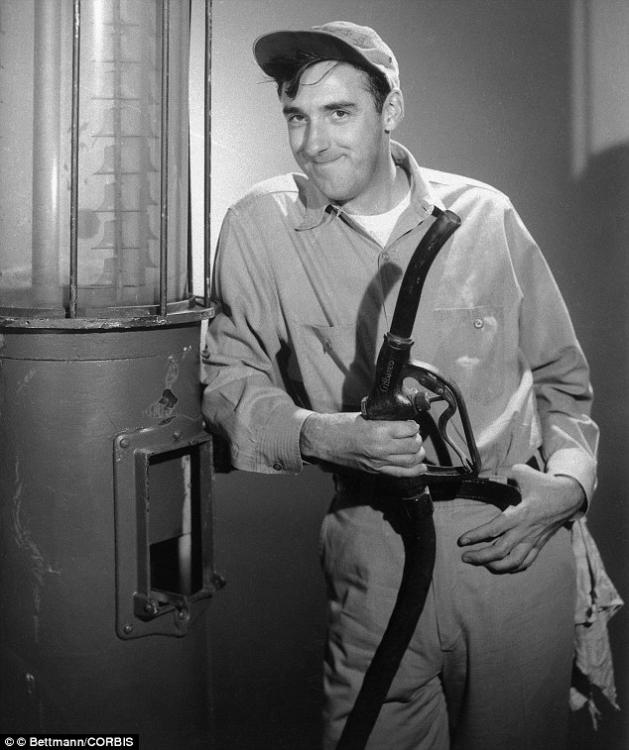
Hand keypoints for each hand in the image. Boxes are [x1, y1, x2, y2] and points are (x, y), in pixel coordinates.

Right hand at [299, 412, 425, 476]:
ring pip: (412, 460)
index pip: (409, 429)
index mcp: (378, 431)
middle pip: (414, 445)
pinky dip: (415, 470)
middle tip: (412, 433)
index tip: (411, 423)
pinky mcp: (376, 471)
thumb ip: (385, 420)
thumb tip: (402, 420)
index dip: (413, 425)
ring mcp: (379, 462)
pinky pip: (402, 473)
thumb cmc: (340, 425)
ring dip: (417, 452)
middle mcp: (381, 449)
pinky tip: (420, 466)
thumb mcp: (365, 415)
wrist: (323, 440)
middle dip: (417, 438)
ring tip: (413, 446)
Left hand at [457, 463, 584, 572]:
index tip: (461, 540)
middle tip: (464, 557)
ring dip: (495, 566)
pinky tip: (500, 566)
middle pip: (500, 551)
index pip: (494, 529)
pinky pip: (526, 562)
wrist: (570, 497)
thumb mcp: (523, 473)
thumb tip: (483, 473)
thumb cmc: (544, 484)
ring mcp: (534, 540)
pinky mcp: (539, 545)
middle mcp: (526, 531)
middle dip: (480, 557)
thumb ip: (503, 472)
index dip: (476, 536)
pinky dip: (512, 568)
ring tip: (481, 564)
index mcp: (521, 514)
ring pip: (513, 562)